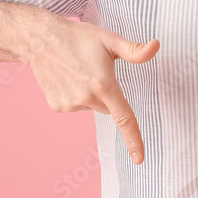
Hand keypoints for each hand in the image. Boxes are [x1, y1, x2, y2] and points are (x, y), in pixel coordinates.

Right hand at [26, 15, 158, 163]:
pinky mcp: (57, 106)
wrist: (41, 40)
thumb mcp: (110, 40)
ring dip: (90, 94)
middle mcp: (86, 99)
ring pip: (91, 106)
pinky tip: (67, 77)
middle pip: (108, 108)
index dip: (134, 140)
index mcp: (103, 85)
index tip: (140, 159)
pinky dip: (76, 95)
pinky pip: (76, 106)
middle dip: (107, 94)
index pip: (124, 118)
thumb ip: (134, 50)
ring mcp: (70, 105)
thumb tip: (156, 47)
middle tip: (95, 71)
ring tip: (78, 70)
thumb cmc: (79, 38)